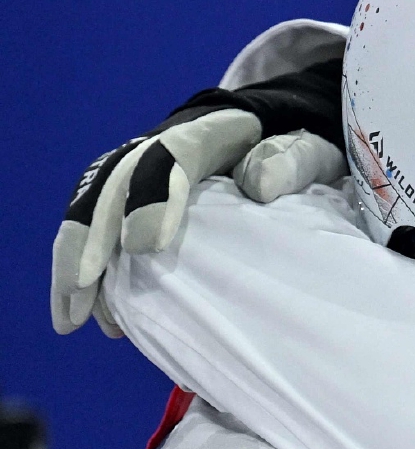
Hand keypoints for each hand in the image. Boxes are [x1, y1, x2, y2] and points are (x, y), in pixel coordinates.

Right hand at [51, 61, 345, 335]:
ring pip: (91, 208)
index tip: (143, 248)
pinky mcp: (136, 196)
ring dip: (73, 261)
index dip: (150, 200)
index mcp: (206, 133)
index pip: (169, 158)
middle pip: (108, 185)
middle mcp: (160, 146)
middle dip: (87, 238)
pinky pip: (98, 227)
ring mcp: (141, 170)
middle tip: (80, 292)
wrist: (278, 129)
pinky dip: (86, 268)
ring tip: (71, 318)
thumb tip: (257, 185)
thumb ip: (290, 160)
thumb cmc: (296, 147)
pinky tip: (87, 313)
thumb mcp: (308, 148)